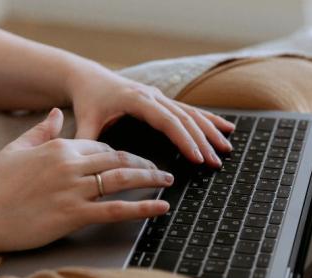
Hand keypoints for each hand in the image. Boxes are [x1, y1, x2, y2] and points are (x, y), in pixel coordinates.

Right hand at [0, 109, 173, 260]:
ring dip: (150, 179)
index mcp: (60, 147)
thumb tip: (53, 111)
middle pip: (118, 159)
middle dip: (144, 164)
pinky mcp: (75, 214)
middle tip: (161, 169)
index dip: (121, 154)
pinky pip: (117, 209)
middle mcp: (72, 165)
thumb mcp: (16, 148)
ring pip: (123, 179)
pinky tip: (160, 207)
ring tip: (167, 180)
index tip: (133, 160)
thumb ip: (41, 129)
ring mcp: (75, 190)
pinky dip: (143, 208)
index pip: (101, 146)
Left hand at [67, 65, 234, 167]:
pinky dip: (209, 120)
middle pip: (185, 119)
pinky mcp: (165, 100)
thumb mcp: (84, 120)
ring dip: (211, 131)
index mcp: (136, 100)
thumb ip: (86, 140)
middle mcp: (153, 96)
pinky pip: (191, 110)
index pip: (167, 122)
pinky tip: (226, 127)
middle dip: (203, 141)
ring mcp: (161, 97)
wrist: (90, 78)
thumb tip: (87, 164)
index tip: (197, 157)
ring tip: (227, 148)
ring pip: (192, 114)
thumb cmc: (88, 100)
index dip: (184, 139)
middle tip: (216, 161)